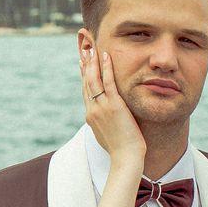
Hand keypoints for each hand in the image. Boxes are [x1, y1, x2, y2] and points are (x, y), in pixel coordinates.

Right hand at [81, 48, 144, 164]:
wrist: (125, 158)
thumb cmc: (121, 150)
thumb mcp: (108, 135)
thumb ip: (105, 124)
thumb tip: (105, 121)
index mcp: (91, 116)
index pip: (85, 90)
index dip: (83, 75)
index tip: (82, 63)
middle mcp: (92, 109)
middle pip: (86, 82)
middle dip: (84, 64)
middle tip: (84, 49)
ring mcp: (101, 107)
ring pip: (93, 79)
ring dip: (92, 62)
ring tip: (92, 48)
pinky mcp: (113, 106)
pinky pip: (108, 82)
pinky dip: (106, 68)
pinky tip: (106, 56)